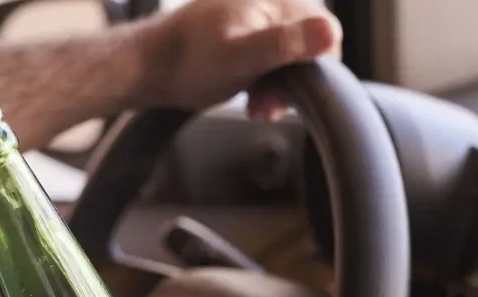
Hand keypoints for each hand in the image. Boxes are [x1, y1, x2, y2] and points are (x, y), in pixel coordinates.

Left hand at [141, 0, 342, 120]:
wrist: (148, 66)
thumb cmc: (188, 63)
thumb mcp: (241, 57)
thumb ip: (285, 44)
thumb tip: (329, 31)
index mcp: (275, 1)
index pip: (328, 32)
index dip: (315, 69)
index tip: (291, 94)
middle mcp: (270, 3)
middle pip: (309, 46)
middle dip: (295, 82)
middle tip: (268, 106)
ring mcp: (257, 19)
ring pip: (291, 56)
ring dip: (280, 87)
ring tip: (257, 106)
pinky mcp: (246, 35)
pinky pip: (273, 59)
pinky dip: (267, 82)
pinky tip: (252, 97)